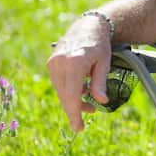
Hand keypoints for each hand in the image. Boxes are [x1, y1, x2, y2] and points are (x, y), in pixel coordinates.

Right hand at [46, 14, 112, 131]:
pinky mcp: (51, 63)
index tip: (78, 128)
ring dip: (73, 100)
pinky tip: (82, 90)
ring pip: (61, 91)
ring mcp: (53, 62)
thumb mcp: (104, 63)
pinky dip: (69, 91)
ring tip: (89, 104)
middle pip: (65, 95)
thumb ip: (101, 82)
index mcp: (74, 62)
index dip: (75, 113)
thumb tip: (102, 101)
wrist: (87, 27)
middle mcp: (60, 62)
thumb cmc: (99, 46)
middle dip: (75, 110)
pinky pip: (59, 84)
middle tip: (87, 119)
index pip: (72, 94)